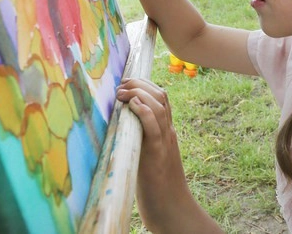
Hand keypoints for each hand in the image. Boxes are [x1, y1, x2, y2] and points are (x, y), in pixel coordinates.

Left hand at [116, 78, 222, 232]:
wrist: (172, 210)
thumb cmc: (156, 187)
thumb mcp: (148, 156)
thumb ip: (141, 140)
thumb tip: (119, 127)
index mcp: (166, 132)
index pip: (161, 97)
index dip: (144, 83)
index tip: (126, 81)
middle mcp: (168, 133)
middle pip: (161, 95)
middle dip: (140, 84)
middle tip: (120, 85)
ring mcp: (165, 143)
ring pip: (160, 106)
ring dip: (139, 93)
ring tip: (122, 93)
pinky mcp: (157, 155)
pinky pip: (154, 127)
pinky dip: (144, 112)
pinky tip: (133, 105)